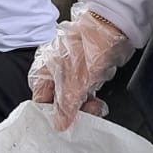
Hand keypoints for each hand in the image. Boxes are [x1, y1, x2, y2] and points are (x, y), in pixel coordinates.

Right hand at [29, 8, 132, 128]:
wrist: (111, 27)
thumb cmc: (88, 47)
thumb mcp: (75, 83)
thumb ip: (65, 106)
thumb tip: (59, 124)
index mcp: (43, 71)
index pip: (40, 100)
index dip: (51, 114)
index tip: (63, 124)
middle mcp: (54, 70)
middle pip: (57, 100)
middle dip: (71, 110)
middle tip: (84, 115)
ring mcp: (71, 69)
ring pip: (73, 96)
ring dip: (84, 105)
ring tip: (94, 107)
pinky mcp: (86, 69)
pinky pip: (85, 90)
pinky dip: (91, 96)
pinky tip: (98, 100)